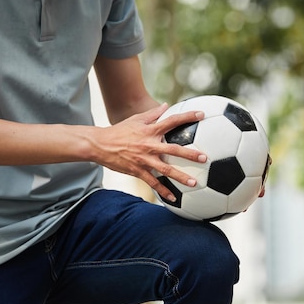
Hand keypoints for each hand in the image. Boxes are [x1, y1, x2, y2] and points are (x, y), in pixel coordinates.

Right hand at [89, 103, 205, 201]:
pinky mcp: (138, 171)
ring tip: (194, 183)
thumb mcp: (136, 119)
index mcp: (150, 130)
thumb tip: (166, 105)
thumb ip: (153, 113)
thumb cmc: (120, 131)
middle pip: (173, 149)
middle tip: (204, 158)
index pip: (172, 121)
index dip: (187, 117)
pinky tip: (173, 199)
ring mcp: (144, 159)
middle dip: (190, 154)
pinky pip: (153, 183)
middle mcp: (149, 145)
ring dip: (180, 177)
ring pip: (165, 169)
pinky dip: (163, 191)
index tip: (201, 114)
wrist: (99, 144)